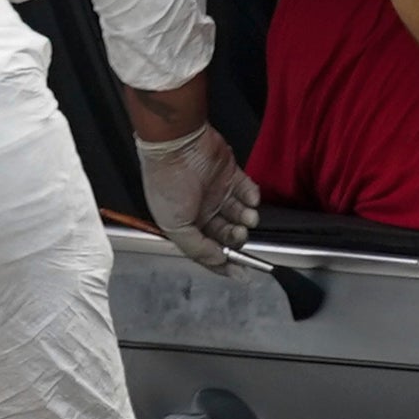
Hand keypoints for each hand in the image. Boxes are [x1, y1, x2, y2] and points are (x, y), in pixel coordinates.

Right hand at [136, 124, 258, 273]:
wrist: (177, 145)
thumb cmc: (166, 181)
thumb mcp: (174, 226)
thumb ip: (197, 248)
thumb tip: (219, 262)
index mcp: (185, 224)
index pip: (208, 250)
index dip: (224, 263)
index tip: (241, 273)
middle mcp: (201, 210)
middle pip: (227, 234)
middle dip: (236, 239)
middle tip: (239, 234)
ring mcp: (216, 192)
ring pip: (239, 215)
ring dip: (247, 220)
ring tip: (247, 216)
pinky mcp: (229, 175)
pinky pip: (247, 191)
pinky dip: (252, 198)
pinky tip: (250, 200)